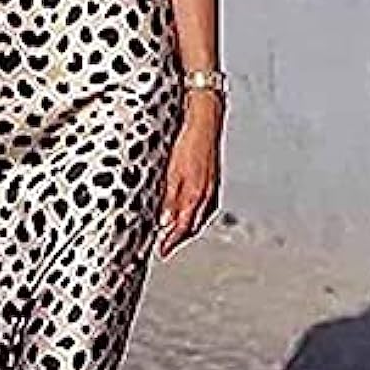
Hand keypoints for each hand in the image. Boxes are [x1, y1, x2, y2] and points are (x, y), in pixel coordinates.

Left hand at [156, 91, 222, 259]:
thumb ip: (169, 198)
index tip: (157, 251)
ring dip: (185, 230)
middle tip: (162, 248)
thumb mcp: (171, 171)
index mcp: (195, 195)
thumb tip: (164, 221)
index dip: (168, 242)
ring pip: (197, 218)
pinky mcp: (212, 182)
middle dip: (175, 240)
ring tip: (173, 237)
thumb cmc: (186, 141)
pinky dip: (194, 217)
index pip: (180, 228)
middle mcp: (205, 196)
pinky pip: (204, 208)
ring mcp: (210, 189)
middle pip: (189, 227)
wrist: (205, 118)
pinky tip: (188, 215)